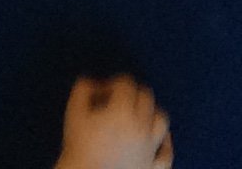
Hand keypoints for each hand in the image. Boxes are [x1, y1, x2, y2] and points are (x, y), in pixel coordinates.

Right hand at [55, 77, 173, 168]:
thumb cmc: (79, 151)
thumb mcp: (74, 112)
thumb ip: (82, 89)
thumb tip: (90, 82)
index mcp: (122, 111)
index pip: (125, 83)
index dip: (112, 83)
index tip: (101, 92)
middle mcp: (141, 127)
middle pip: (146, 96)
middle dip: (131, 93)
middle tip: (117, 100)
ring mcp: (150, 148)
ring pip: (161, 120)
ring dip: (152, 113)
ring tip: (140, 115)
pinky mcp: (152, 166)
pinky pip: (167, 153)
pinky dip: (165, 143)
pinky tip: (158, 140)